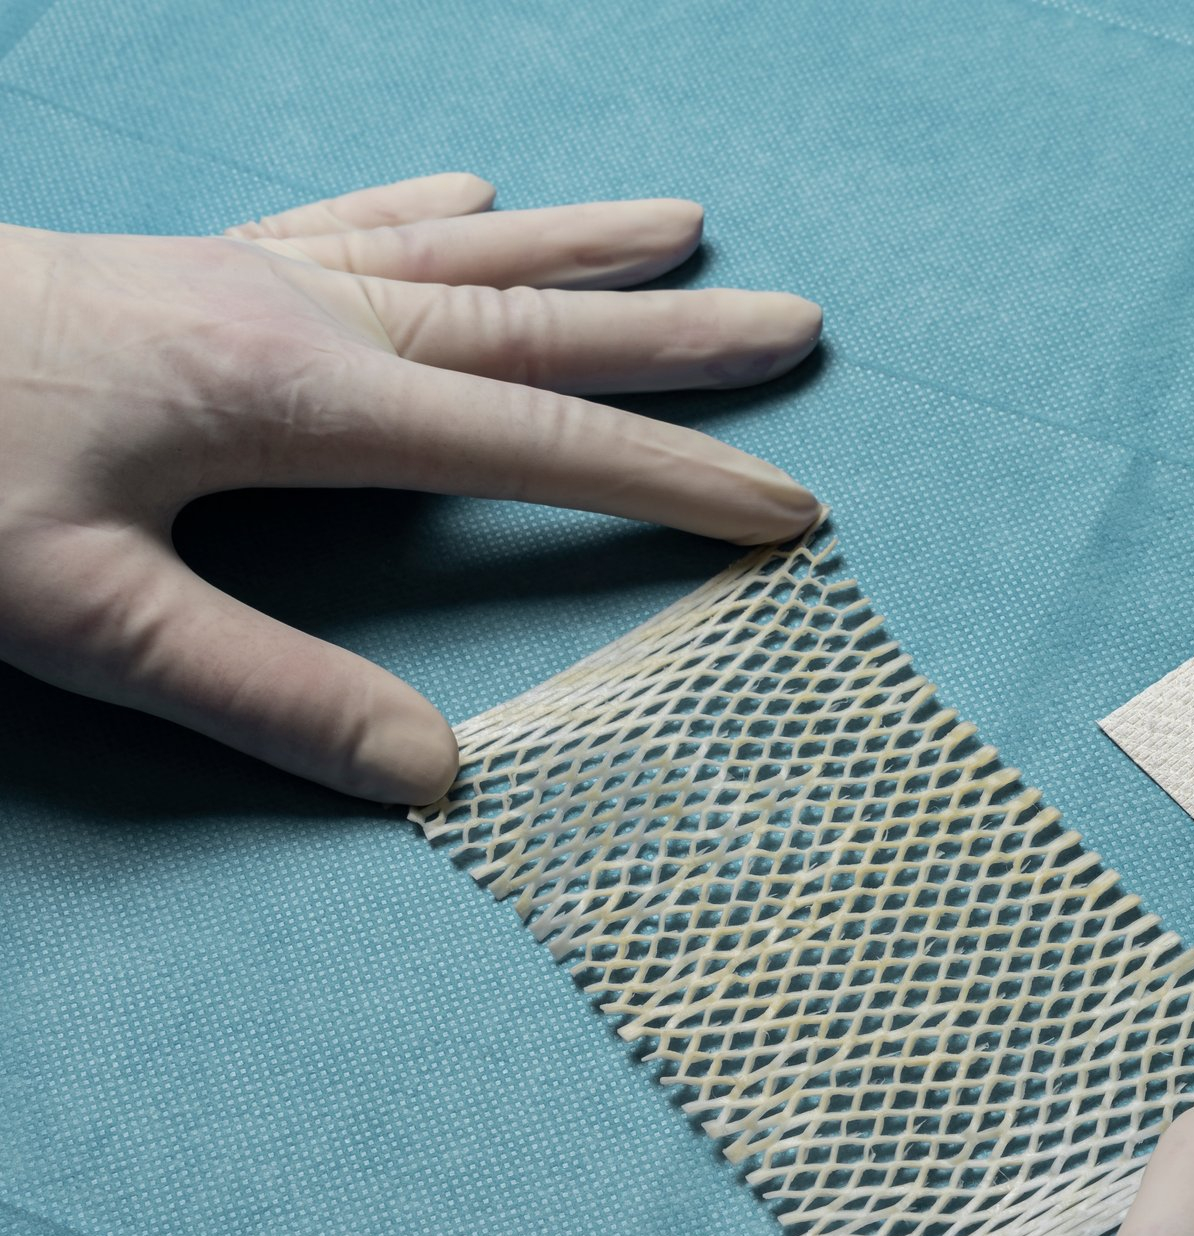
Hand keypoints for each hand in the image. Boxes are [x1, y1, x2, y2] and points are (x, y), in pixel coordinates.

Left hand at [0, 172, 826, 803]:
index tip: (789, 508)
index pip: (534, 444)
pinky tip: (477, 192)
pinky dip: (429, 213)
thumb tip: (431, 770)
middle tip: (803, 327)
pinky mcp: (192, 269)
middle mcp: (300, 316)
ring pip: (461, 259)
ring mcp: (248, 276)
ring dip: (586, 252)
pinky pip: (346, 224)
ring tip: (689, 230)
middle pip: (532, 328)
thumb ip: (258, 691)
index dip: (674, 480)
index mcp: (298, 397)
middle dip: (676, 338)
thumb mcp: (75, 609)